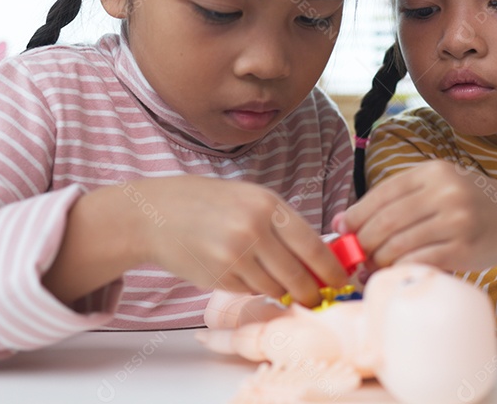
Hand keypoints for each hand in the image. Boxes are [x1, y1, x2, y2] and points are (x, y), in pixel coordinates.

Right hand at [129, 176, 346, 306]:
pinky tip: (241, 272)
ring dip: (281, 290)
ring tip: (271, 276)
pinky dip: (254, 288)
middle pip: (298, 276)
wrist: (156, 215)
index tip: (341, 281)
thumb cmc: (209, 204)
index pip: (313, 247)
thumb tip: (321, 256)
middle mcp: (254, 231)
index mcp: (268, 206)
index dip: (332, 270)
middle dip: (312, 292)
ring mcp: (235, 256)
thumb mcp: (251, 199)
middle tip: (316, 297)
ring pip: (275, 288)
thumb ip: (284, 225)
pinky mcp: (219, 278)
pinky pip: (251, 292)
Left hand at [341, 160, 496, 270]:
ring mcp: (457, 221)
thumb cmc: (469, 204)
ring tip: (373, 266)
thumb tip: (343, 223)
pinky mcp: (464, 249)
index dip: (356, 215)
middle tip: (357, 255)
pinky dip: (399, 269)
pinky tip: (395, 271)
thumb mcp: (438, 186)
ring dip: (378, 260)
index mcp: (434, 172)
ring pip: (399, 245)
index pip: (382, 193)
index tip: (343, 231)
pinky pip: (418, 262)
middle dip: (364, 242)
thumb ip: (397, 199)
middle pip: (386, 221)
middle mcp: (445, 192)